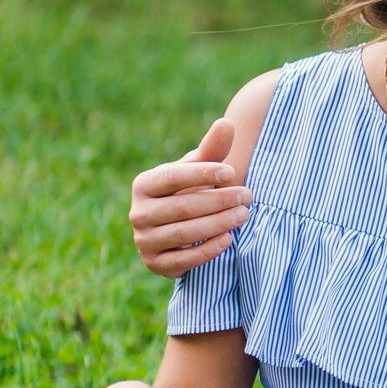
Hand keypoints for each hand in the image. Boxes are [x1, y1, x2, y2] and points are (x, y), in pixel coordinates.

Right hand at [131, 119, 253, 278]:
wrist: (179, 229)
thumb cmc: (192, 191)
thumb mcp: (200, 170)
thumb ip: (212, 150)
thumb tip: (227, 124)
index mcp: (144, 184)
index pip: (172, 177)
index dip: (202, 174)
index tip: (231, 172)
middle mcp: (138, 213)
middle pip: (182, 207)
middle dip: (218, 201)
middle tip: (248, 196)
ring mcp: (144, 240)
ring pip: (183, 233)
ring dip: (217, 224)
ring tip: (244, 215)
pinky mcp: (155, 264)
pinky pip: (182, 260)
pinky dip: (207, 250)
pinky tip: (229, 239)